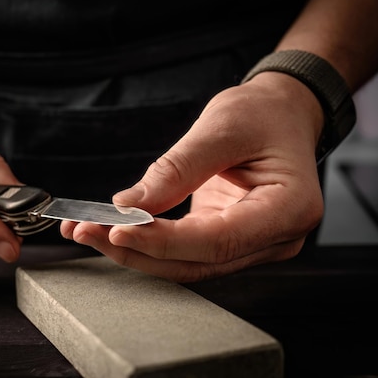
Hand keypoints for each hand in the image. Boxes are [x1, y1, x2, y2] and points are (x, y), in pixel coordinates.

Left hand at [61, 72, 325, 281]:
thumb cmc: (264, 114)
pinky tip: (113, 229)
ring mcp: (252, 244)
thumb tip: (130, 206)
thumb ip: (177, 169)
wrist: (282, 114)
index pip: (217, 241)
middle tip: (88, 231)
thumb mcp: (222, 127)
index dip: (163, 241)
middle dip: (138, 250)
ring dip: (136, 250)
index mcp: (288, 209)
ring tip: (90, 230)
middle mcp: (275, 238)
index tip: (117, 230)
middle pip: (197, 261)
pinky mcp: (229, 239)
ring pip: (186, 263)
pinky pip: (184, 250)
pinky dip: (147, 241)